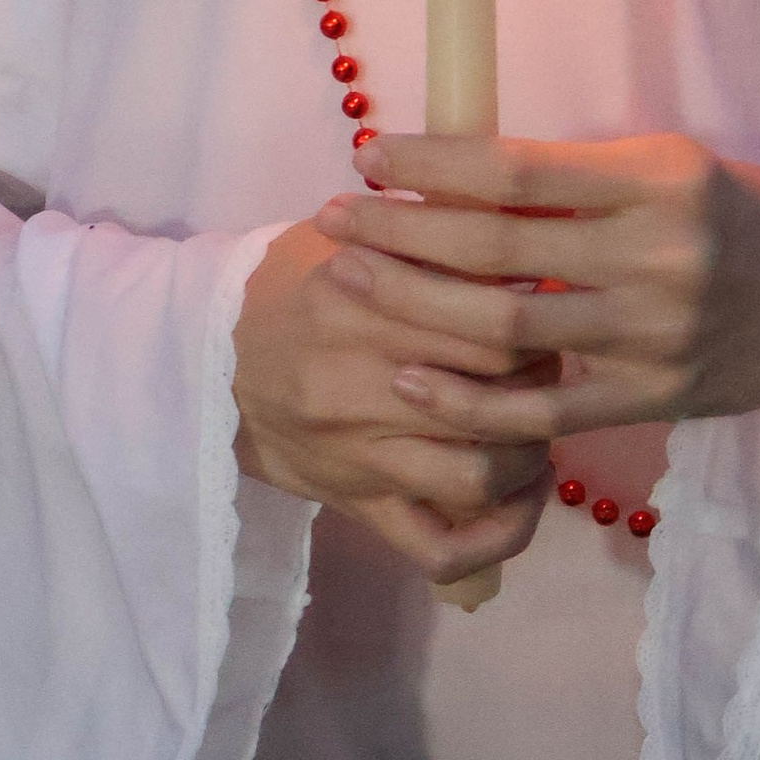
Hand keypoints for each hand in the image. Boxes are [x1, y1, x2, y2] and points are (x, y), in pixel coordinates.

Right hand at [232, 217, 558, 587]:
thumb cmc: (290, 291)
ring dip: (529, 457)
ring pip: (477, 476)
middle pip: (492, 393)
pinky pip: (440, 549)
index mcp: (356, 303)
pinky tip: (522, 501)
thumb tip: (511, 210)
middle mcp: (359, 384)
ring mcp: (360, 455)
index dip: (533, 319)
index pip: (483, 319)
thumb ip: (421, 228)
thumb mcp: (344, 240)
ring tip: (536, 430)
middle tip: (550, 365)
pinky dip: (498, 536)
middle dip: (541, 381)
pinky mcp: (360, 506)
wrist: (209, 366)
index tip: (545, 309)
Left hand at [310, 134, 759, 452]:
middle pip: (496, 248)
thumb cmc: (739, 214)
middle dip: (400, 232)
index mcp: (657, 177)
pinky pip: (545, 408)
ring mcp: (654, 333)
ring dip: (414, 306)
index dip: (430, 162)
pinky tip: (409, 380)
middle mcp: (655, 254)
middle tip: (334, 218)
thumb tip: (456, 173)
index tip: (368, 152)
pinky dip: (470, 400)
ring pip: (508, 328)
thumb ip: (575, 177)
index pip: (515, 168)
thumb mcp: (668, 167)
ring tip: (350, 282)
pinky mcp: (655, 396)